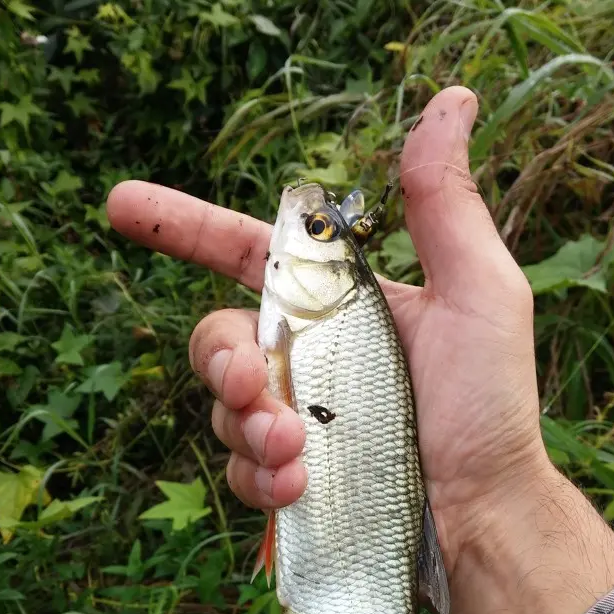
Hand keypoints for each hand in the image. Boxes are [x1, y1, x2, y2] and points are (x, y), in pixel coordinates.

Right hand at [107, 86, 613, 613]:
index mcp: (340, 307)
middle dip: (219, 358)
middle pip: (216, 338)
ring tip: (298, 450)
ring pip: (221, 408)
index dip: (185, 229)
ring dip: (247, 425)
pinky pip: (239, 472)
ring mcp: (296, 423)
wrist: (484, 510)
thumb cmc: (490, 404)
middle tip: (256, 385)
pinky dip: (259, 478)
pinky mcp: (291, 482)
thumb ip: (444, 207)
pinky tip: (299, 486)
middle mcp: (310, 361)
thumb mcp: (477, 293)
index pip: (250, 256)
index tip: (123, 207)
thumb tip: (450, 103)